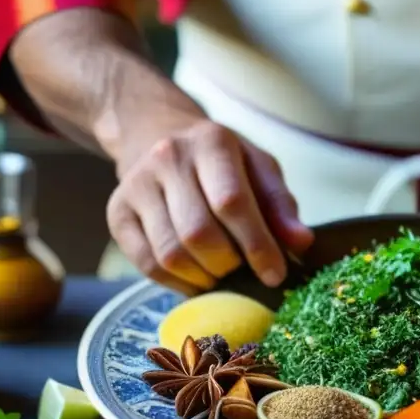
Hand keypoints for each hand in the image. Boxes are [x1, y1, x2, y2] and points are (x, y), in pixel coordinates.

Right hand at [106, 118, 312, 293]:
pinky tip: (196, 279)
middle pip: (199, 233)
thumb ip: (281, 205)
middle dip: (229, 265)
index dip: (257, 245)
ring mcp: (136, 185)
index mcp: (211, 142)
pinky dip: (177, 284)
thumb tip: (302, 243)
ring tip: (222, 275)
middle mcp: (168, 157)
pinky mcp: (117, 212)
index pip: (232, 202)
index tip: (275, 275)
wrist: (155, 134)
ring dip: (203, 278)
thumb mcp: (258, 168)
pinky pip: (146, 265)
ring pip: (171, 254)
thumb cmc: (221, 161)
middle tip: (244, 273)